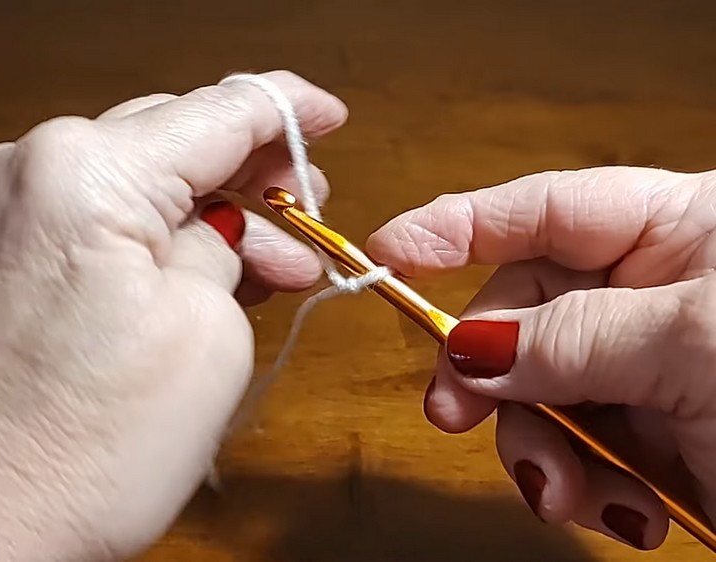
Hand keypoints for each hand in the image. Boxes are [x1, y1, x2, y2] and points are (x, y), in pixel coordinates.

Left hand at [0, 71, 347, 561]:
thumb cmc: (86, 449)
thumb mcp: (209, 331)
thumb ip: (228, 247)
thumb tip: (225, 227)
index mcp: (86, 170)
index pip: (214, 111)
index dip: (285, 112)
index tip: (329, 116)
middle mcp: (34, 169)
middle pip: (174, 140)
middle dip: (252, 175)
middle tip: (310, 216)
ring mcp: (12, 211)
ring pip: (142, 184)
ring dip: (214, 216)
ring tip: (279, 268)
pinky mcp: (9, 255)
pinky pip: (106, 220)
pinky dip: (164, 239)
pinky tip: (217, 272)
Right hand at [367, 167, 715, 550]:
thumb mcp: (692, 341)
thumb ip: (571, 339)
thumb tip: (466, 346)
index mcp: (676, 232)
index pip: (541, 211)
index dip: (456, 227)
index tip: (384, 256)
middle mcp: (652, 295)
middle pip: (522, 315)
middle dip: (488, 371)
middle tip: (453, 414)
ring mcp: (650, 371)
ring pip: (539, 396)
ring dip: (538, 451)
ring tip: (565, 495)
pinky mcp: (657, 439)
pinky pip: (581, 454)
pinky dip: (585, 490)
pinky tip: (622, 516)